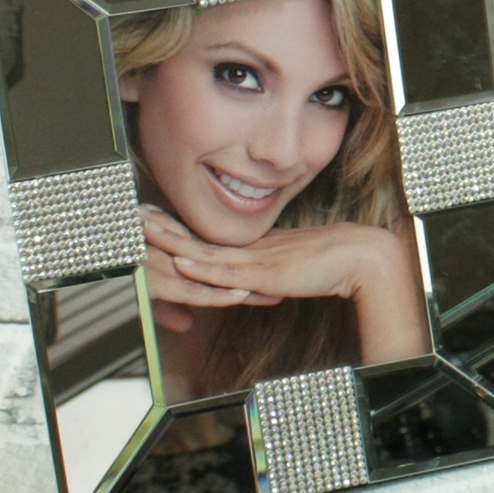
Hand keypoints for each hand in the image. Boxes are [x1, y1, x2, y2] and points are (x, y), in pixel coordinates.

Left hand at [145, 208, 430, 364]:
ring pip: (205, 251)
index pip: (207, 236)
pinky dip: (203, 267)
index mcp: (255, 246)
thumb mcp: (293, 265)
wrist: (361, 257)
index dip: (178, 225)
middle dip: (162, 226)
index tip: (153, 215)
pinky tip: (182, 261)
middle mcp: (250, 249)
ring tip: (143, 231)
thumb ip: (274, 269)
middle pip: (197, 237)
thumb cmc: (334, 262)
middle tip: (132, 213)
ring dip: (172, 241)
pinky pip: (229, 273)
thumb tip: (261, 279)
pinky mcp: (266, 276)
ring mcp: (256, 260)